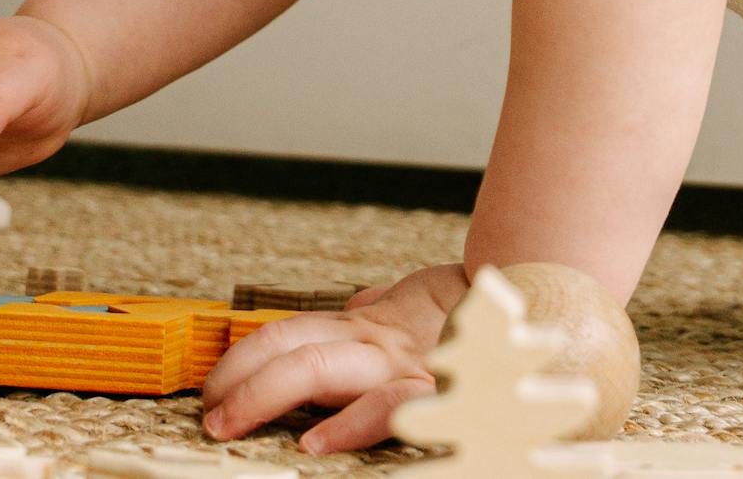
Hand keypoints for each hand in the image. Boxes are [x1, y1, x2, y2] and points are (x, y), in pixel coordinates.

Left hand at [201, 264, 468, 453]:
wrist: (533, 298)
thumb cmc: (467, 319)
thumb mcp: (413, 310)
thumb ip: (377, 315)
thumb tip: (352, 309)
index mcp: (366, 328)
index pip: (287, 333)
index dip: (242, 359)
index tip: (212, 391)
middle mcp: (377, 341)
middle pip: (291, 346)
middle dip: (241, 380)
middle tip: (210, 415)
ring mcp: (402, 365)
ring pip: (320, 367)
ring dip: (266, 396)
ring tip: (232, 425)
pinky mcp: (435, 393)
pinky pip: (386, 406)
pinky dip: (348, 425)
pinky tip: (318, 445)